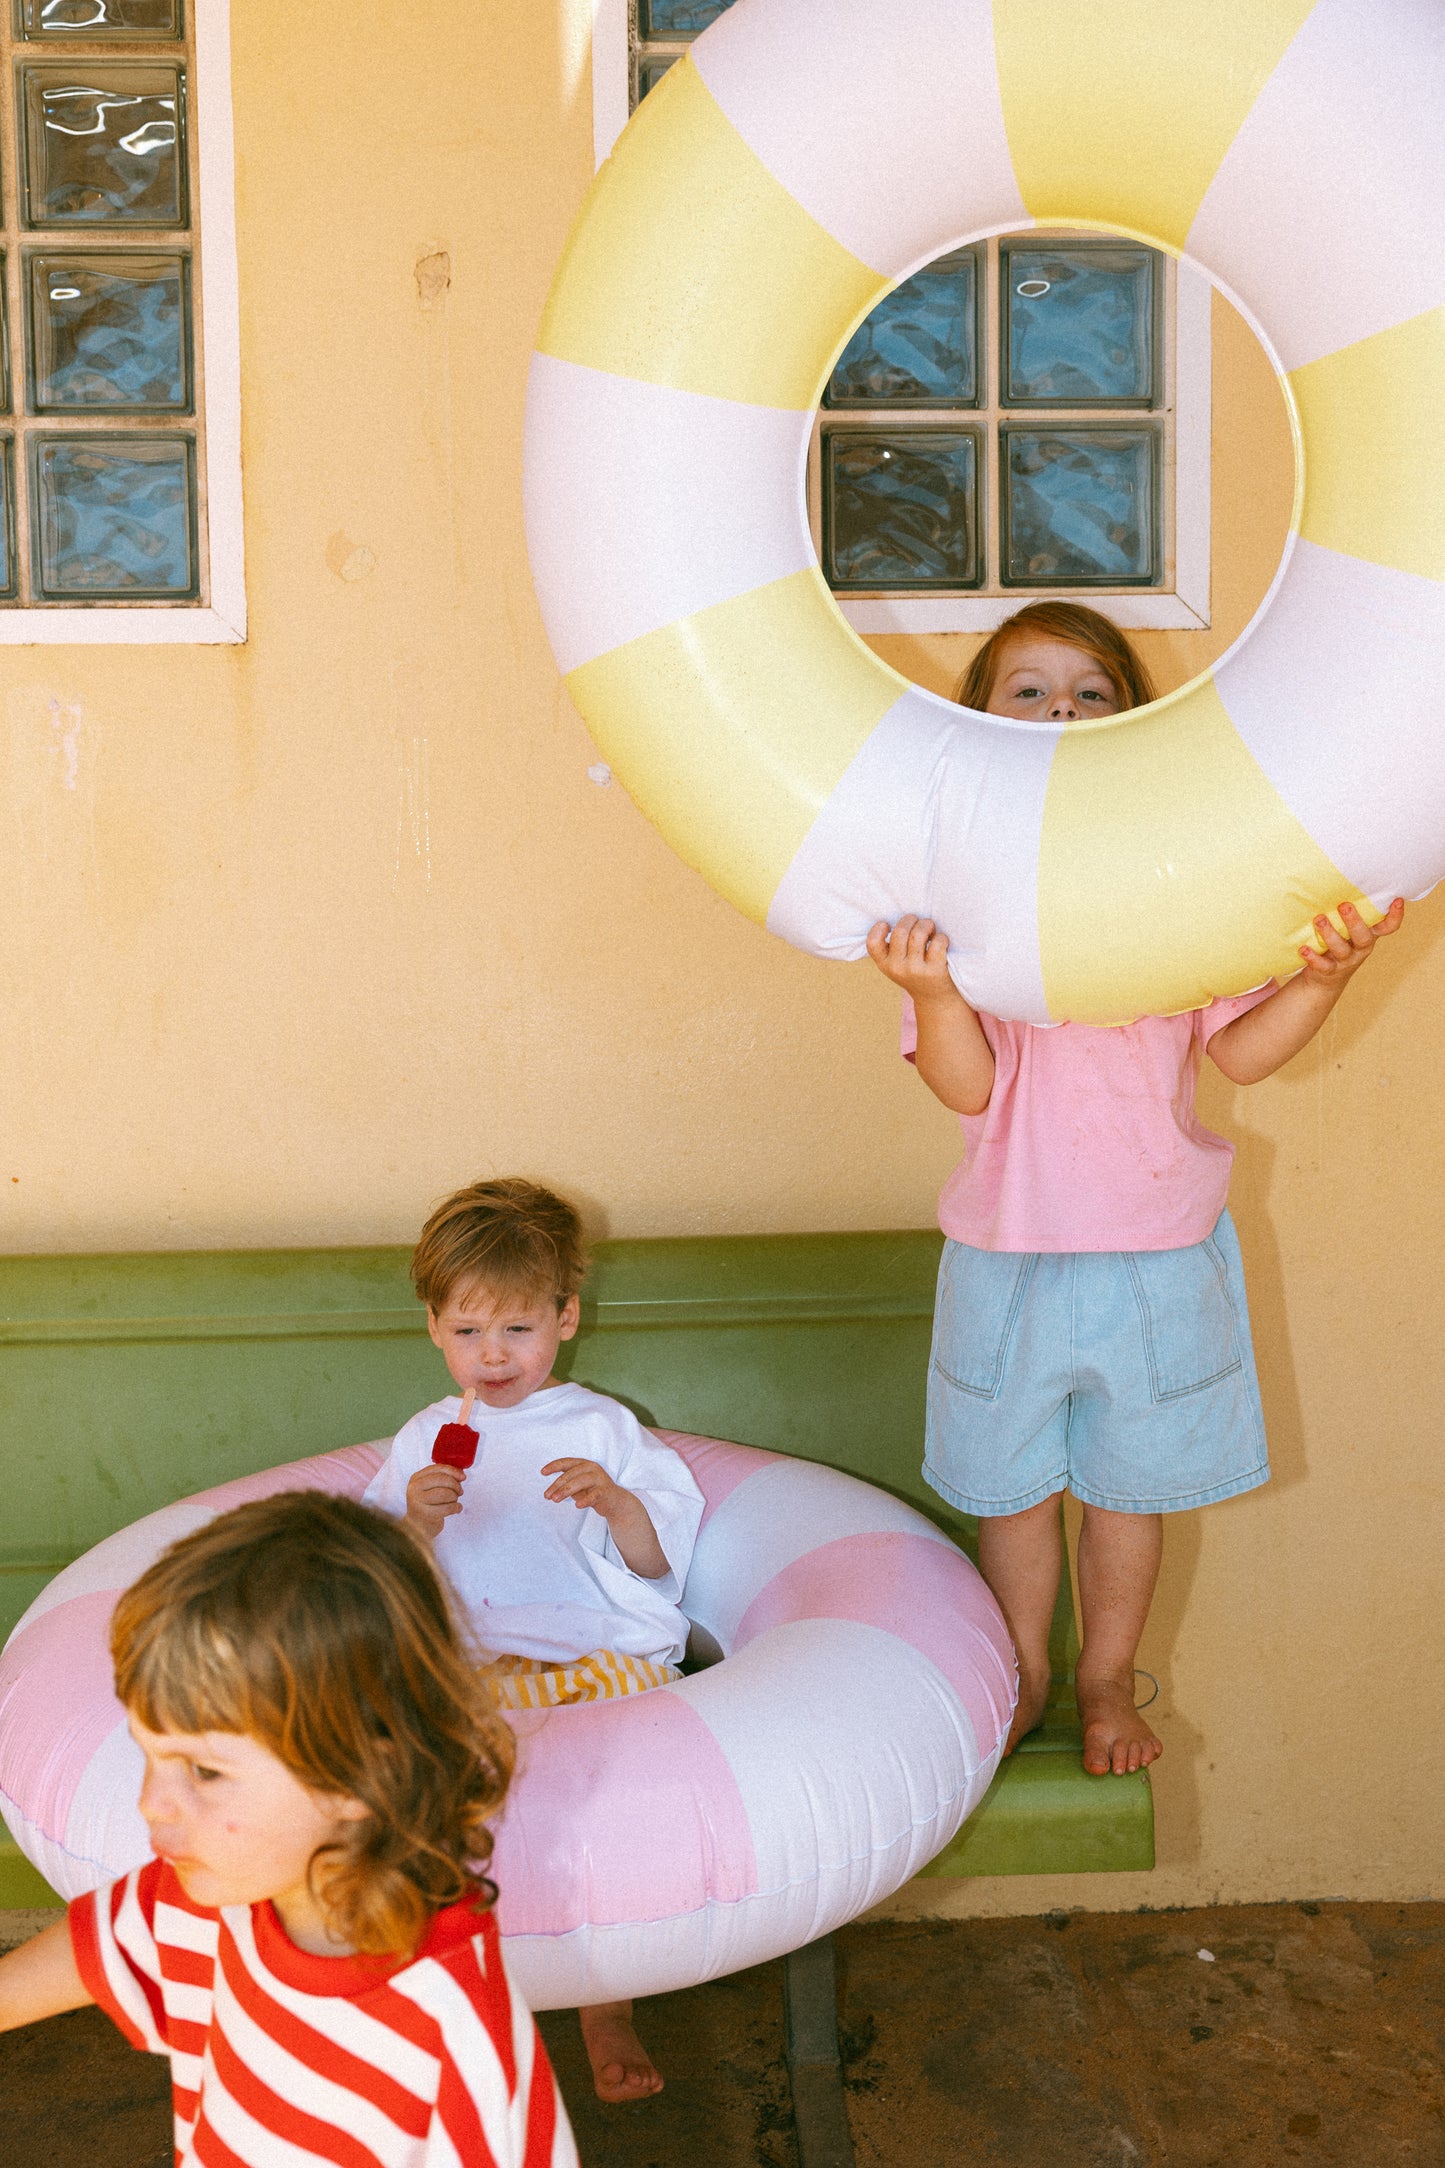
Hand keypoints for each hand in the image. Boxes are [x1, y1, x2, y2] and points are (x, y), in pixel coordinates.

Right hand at [405, 1463, 463, 1541]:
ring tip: (454, 1501)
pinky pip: (447, 1507)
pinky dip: (456, 1507)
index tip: (462, 1476)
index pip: (436, 1468)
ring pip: (445, 1493)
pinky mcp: (425, 1514)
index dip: (452, 1471)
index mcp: (416, 1479)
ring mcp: (418, 1501)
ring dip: (455, 1497)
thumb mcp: (430, 1488)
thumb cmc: (427, 1505)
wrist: (417, 1527)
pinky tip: (456, 1509)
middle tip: (460, 1492)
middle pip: (441, 1479)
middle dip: (455, 1485)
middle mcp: (414, 1488)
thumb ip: (443, 1478)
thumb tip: (461, 1474)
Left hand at [540, 1459, 668, 1577]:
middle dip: (557, 1485)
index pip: (567, 1462)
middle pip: (571, 1474)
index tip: (542, 1472)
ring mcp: (600, 1478)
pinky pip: (594, 1495)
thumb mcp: (579, 1485)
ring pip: (580, 1482)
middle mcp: (592, 1468)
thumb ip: (567, 1483)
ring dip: (565, 1491)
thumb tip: (550, 1489)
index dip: (554, 1466)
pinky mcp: (606, 1490)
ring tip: (555, 1500)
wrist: (616, 1502)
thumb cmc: (594, 1491)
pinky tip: (577, 1505)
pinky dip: (585, 1499)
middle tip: (547, 1496)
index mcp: (584, 1464)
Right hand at [866, 915, 955, 1001]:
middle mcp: (897, 968)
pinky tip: (941, 942)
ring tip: (931, 929)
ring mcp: (915, 970)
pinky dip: (941, 938)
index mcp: (885, 964)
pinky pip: (937, 942)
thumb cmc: (916, 973)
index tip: (888, 925)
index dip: (879, 929)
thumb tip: (901, 918)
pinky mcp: (934, 971)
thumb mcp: (897, 965)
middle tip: (918, 922)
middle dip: (911, 920)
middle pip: (900, 931)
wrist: (935, 999)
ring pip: (918, 934)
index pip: (873, 943)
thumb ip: (893, 947)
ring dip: (927, 925)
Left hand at [1299, 897, 1404, 982]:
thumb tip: (1336, 878)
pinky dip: (1313, 957)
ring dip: (1330, 934)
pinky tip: (1303, 948)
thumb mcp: (1347, 928)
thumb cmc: (1338, 942)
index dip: (1395, 916)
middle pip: (1363, 937)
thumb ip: (1348, 911)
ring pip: (1341, 949)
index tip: (1397, 900)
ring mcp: (1345, 961)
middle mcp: (1360, 948)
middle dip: (1354, 922)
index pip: (1388, 927)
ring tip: (1319, 919)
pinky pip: (1322, 966)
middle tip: (1344, 906)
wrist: (1325, 978)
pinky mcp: (1328, 971)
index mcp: (1368, 934)